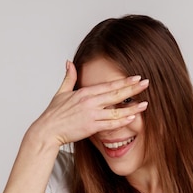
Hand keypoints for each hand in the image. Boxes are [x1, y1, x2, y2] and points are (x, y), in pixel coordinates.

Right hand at [31, 61, 148, 146]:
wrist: (47, 131)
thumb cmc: (53, 114)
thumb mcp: (61, 92)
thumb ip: (68, 77)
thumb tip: (69, 62)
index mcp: (84, 92)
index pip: (108, 85)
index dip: (123, 81)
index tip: (136, 77)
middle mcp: (90, 102)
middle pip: (115, 94)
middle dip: (132, 89)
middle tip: (146, 83)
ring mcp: (91, 115)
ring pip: (116, 110)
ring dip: (132, 107)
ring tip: (145, 104)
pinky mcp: (91, 127)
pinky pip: (110, 124)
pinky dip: (122, 121)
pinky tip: (132, 118)